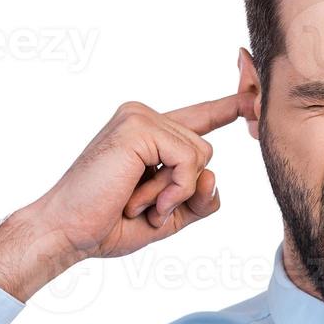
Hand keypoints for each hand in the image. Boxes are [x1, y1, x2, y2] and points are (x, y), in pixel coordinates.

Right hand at [0, 94, 254, 300]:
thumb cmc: (109, 224)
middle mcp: (144, 117)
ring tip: (138, 204)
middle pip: (205, 151)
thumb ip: (199, 198)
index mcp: (150, 134)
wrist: (68, 232)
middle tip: (144, 207)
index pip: (199, 116)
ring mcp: (140, 118)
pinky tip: (143, 201)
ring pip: (200, 155)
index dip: (230, 104)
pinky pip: (189, 160)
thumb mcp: (170, 215)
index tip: (254, 90)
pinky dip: (174, 189)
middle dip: (184, 191)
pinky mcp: (138, 127)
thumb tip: (214, 177)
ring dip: (176, 194)